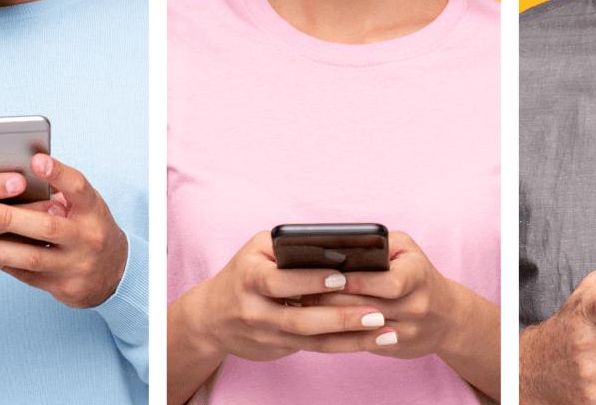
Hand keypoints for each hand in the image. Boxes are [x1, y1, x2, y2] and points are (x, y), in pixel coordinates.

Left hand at [0, 154, 131, 307]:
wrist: (113, 274)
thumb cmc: (86, 227)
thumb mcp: (84, 206)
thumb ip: (56, 192)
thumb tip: (14, 173)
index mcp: (93, 209)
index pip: (77, 187)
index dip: (58, 173)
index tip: (34, 160)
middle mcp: (87, 237)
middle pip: (47, 226)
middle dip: (9, 217)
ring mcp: (76, 264)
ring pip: (31, 257)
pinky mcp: (63, 287)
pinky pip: (27, 275)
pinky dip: (2, 264)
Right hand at [183, 230, 388, 361]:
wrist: (211, 318)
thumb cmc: (244, 273)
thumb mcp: (256, 251)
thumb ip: (288, 245)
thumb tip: (333, 245)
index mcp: (249, 277)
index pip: (280, 281)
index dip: (310, 280)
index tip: (341, 278)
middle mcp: (255, 310)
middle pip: (299, 318)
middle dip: (340, 316)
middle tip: (376, 312)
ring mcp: (266, 334)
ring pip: (312, 340)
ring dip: (350, 337)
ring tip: (384, 330)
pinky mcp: (277, 349)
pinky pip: (314, 349)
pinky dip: (344, 345)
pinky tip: (370, 341)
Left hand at [307, 232, 462, 355]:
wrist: (448, 316)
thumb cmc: (416, 272)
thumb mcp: (405, 249)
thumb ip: (377, 242)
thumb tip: (337, 245)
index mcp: (418, 277)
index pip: (386, 282)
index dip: (354, 281)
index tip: (325, 276)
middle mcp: (416, 307)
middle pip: (367, 307)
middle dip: (332, 299)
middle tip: (300, 292)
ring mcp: (408, 332)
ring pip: (360, 328)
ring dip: (329, 319)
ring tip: (302, 307)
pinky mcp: (396, 349)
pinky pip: (361, 344)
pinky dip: (337, 335)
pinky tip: (316, 326)